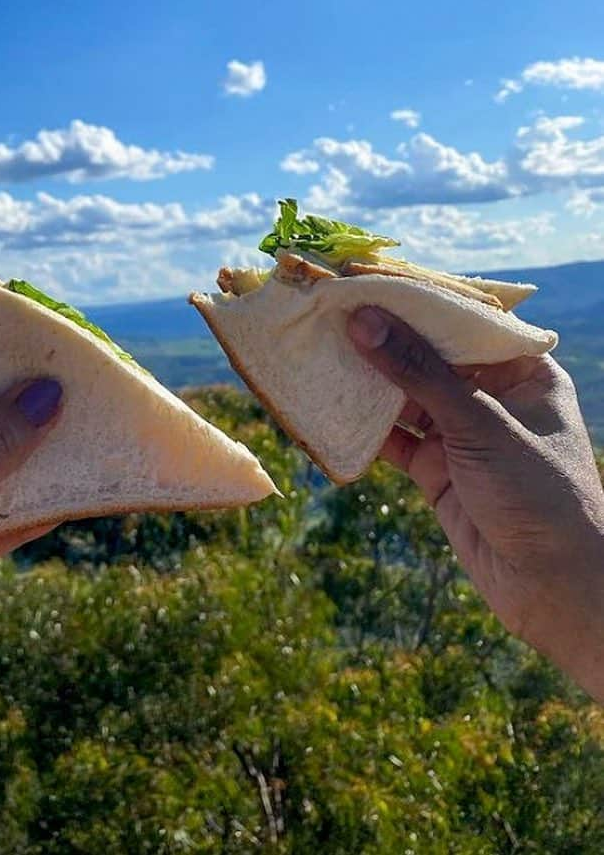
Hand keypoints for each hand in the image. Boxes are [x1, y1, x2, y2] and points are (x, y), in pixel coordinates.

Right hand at [348, 305, 603, 698]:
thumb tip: (363, 319)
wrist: (554, 591)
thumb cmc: (539, 495)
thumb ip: (418, 372)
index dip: (416, 302)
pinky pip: (394, 440)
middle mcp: (492, 397)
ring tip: (318, 351)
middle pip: (428, 357)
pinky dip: (363, 428)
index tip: (366, 281)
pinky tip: (328, 407)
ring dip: (366, 381)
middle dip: (382, 339)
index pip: (463, 324)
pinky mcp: (437, 472)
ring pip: (405, 397)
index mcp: (523, 373)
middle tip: (329, 312)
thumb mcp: (480, 425)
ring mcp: (463, 435)